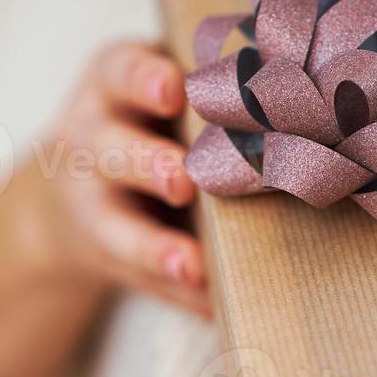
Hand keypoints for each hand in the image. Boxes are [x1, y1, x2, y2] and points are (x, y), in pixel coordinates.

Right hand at [0, 41, 205, 376]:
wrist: (74, 190)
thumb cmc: (148, 118)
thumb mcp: (156, 84)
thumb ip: (209, 85)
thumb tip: (301, 90)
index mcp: (112, 84)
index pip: (120, 71)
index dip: (144, 79)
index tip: (175, 88)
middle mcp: (89, 138)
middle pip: (109, 148)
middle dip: (147, 164)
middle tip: (184, 179)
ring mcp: (88, 200)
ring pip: (112, 224)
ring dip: (154, 247)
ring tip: (192, 265)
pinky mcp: (102, 252)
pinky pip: (136, 277)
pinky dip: (172, 292)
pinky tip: (210, 305)